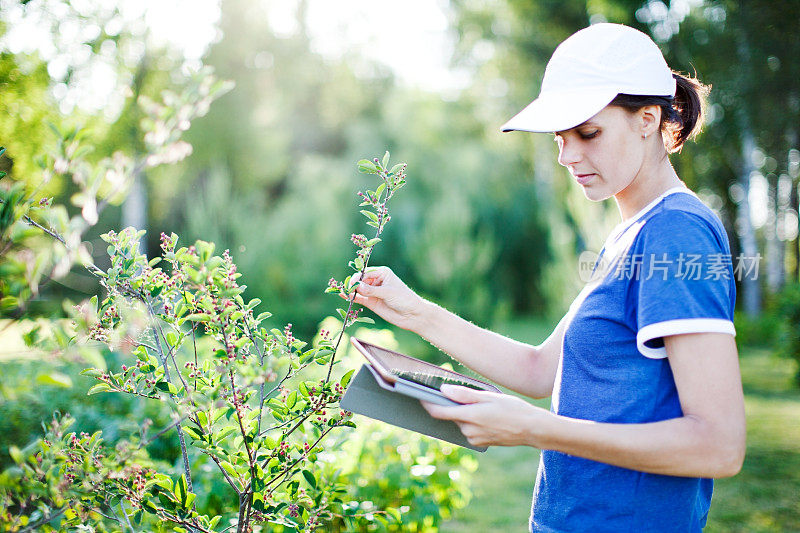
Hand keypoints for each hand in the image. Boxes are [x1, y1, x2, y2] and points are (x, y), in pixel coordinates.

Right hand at [341, 266, 426, 330]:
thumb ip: (372, 290)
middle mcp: (376, 281)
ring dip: (351, 290)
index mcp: (382, 273)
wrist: (411, 315)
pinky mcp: (371, 302)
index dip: (358, 277)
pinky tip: (344, 295)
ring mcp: (372, 292)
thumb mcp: (388, 293)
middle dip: (353, 284)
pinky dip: (351, 297)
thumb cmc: (404, 299)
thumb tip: (357, 286)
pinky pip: (359, 298)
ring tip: (344, 292)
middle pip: (360, 280)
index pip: (365, 273)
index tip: (353, 283)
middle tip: (348, 289)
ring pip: (358, 289)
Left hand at [421, 385, 552, 447]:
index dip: (427, 404)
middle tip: (457, 393)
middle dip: (451, 405)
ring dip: (463, 414)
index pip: (439, 412)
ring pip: (460, 423)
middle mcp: (469, 430)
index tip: (419, 395)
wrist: (533, 429)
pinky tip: (486, 416)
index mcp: (470, 417)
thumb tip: (443, 390)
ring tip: (481, 405)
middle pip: (451, 416)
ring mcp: (474, 439)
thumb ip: (464, 395)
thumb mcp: (489, 396)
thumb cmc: (513, 409)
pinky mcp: (480, 443)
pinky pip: (469, 430)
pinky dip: (472, 422)